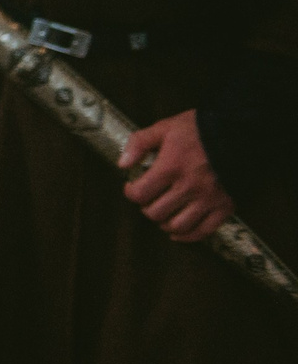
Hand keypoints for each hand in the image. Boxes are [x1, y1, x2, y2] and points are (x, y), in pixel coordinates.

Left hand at [119, 111, 236, 240]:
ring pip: (178, 226)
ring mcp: (208, 199)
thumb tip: (122, 164)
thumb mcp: (165, 127)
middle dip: (146, 207)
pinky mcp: (225, 206)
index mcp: (171, 167)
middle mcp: (189, 187)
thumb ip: (139, 143)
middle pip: (156, 213)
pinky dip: (188, 236)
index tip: (132, 187)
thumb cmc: (200, 129)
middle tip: (149, 199)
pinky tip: (178, 232)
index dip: (131, 192)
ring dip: (164, 223)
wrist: (240, 133)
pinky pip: (204, 231)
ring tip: (163, 213)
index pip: (140, 194)